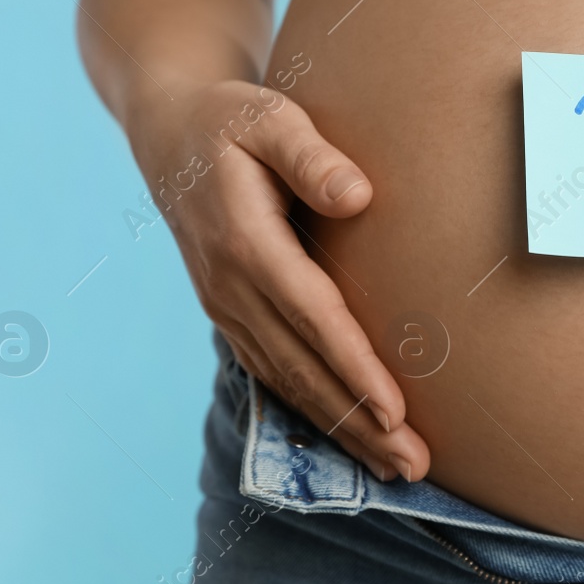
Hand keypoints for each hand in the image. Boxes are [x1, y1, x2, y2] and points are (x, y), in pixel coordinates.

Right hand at [130, 80, 428, 481]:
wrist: (168, 130)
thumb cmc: (232, 118)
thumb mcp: (270, 117)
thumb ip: (311, 155)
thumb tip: (360, 196)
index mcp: (244, 242)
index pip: (311, 317)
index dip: (354, 366)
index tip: (396, 409)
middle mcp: (231, 287)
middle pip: (303, 367)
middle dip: (359, 421)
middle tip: (415, 466)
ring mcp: (225, 306)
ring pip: (288, 380)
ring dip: (342, 428)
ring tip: (396, 466)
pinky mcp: (230, 312)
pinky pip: (272, 372)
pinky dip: (312, 409)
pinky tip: (349, 436)